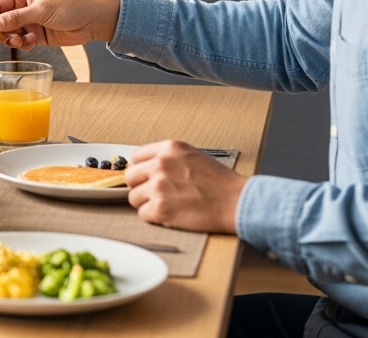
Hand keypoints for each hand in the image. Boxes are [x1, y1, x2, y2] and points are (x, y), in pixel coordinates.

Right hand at [0, 0, 120, 49]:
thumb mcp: (41, 10)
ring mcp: (31, 21)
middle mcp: (25, 6)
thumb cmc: (71, 6)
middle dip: (0, 30)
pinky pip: (23, 40)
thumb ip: (16, 17)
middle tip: (2, 38)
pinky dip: (24, 44)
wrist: (95, 19)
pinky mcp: (39, 34)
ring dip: (12, 39)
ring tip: (19, 41)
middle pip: (2, 20)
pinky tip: (32, 42)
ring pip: (11, 32)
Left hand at [124, 140, 248, 233]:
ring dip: (147, 203)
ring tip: (168, 205)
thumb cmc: (220, 182)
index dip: (141, 170)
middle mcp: (161, 164)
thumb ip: (168, 158)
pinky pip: (143, 214)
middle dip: (141, 187)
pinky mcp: (160, 209)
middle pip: (130, 177)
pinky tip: (171, 214)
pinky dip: (154, 217)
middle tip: (156, 194)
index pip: (136, 157)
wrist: (236, 202)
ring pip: (134, 197)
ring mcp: (159, 187)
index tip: (146, 178)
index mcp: (169, 148)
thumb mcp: (193, 156)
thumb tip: (147, 166)